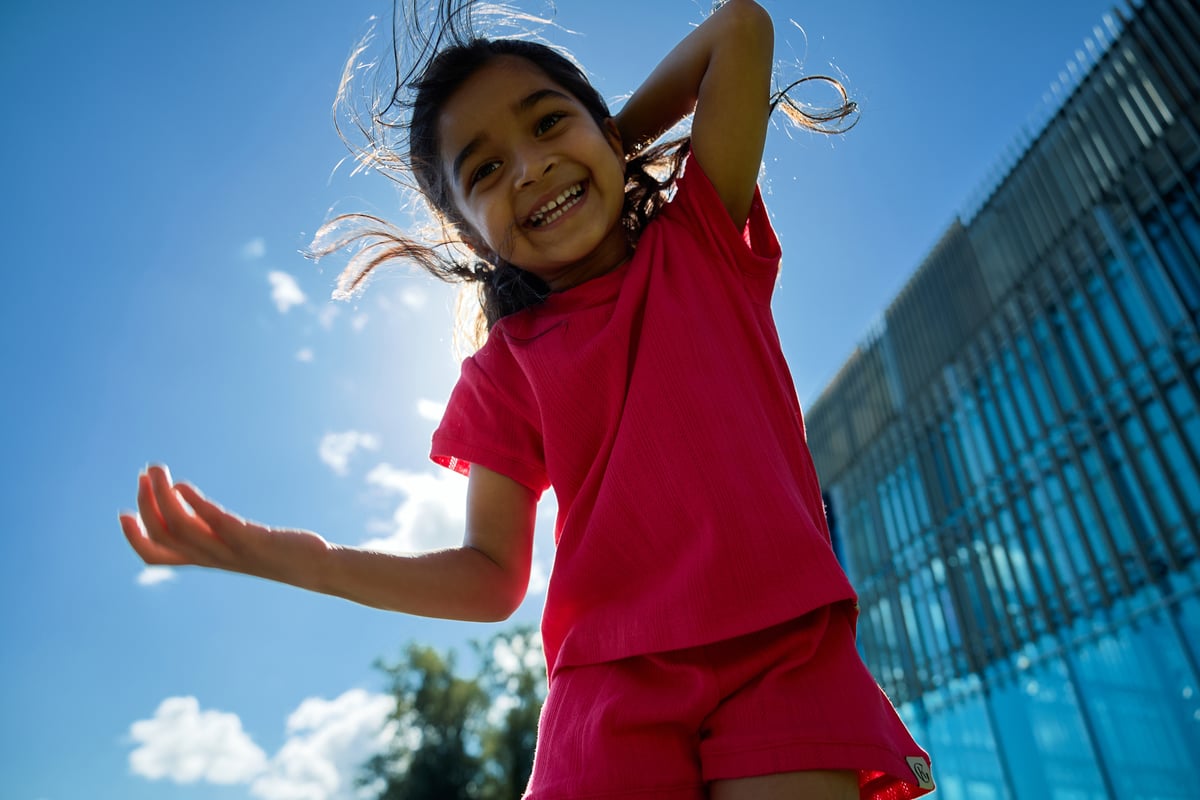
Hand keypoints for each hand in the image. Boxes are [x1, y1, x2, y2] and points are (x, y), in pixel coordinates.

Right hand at [120, 465, 328, 585]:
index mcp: (206, 560)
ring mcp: (231, 551)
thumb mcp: (234, 539)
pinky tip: (184, 486)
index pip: (156, 557)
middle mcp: (213, 559)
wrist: (317, 567)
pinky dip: (194, 505)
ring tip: (158, 470)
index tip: (122, 513)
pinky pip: (215, 524)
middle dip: (146, 504)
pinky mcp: (253, 541)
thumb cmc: (276, 552)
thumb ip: (207, 525)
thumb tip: (181, 499)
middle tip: (144, 474)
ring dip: (163, 497)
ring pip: (182, 528)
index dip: (134, 538)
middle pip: (164, 537)